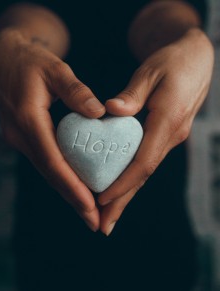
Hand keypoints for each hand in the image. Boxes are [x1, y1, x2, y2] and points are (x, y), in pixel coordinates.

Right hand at [0, 28, 105, 230]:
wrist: (5, 59)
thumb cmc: (30, 61)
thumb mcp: (54, 68)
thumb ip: (76, 90)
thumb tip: (99, 113)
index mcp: (29, 119)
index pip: (53, 161)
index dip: (72, 186)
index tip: (91, 206)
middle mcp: (21, 136)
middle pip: (51, 174)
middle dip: (73, 200)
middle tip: (94, 222)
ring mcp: (21, 139)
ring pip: (48, 172)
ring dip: (68, 193)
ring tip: (89, 213)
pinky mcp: (26, 138)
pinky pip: (46, 163)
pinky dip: (62, 178)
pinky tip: (75, 188)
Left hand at [98, 28, 213, 234]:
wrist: (194, 59)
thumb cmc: (172, 61)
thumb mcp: (150, 71)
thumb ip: (132, 94)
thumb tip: (110, 111)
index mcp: (168, 120)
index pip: (143, 161)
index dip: (123, 183)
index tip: (101, 199)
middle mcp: (171, 136)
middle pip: (144, 175)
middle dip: (122, 202)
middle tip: (102, 226)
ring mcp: (170, 138)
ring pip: (145, 172)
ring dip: (126, 195)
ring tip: (107, 216)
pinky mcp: (165, 136)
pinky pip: (146, 162)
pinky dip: (131, 178)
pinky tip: (119, 189)